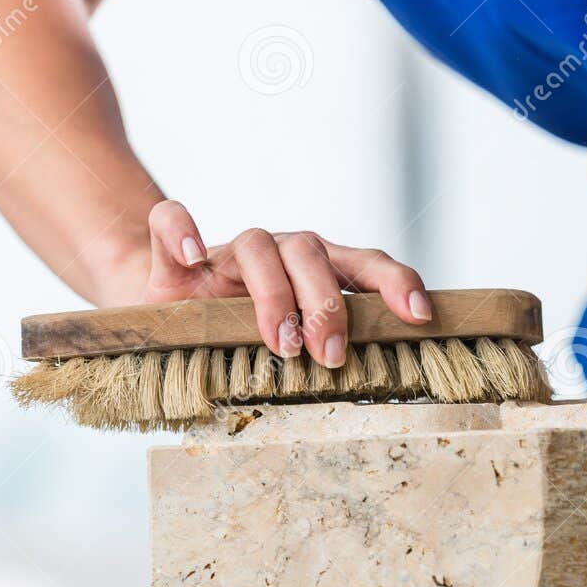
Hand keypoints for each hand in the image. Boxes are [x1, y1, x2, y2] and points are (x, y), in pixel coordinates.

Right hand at [100, 199, 432, 368]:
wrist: (168, 321)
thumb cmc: (243, 341)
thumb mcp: (292, 347)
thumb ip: (334, 346)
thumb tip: (384, 367)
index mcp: (317, 271)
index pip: (364, 263)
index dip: (395, 282)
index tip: (418, 315)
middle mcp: (279, 253)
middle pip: (312, 252)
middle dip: (327, 304)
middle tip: (329, 355)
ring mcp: (227, 254)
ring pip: (258, 243)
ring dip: (274, 293)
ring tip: (281, 343)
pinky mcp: (173, 256)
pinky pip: (169, 219)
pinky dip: (180, 231)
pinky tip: (193, 256)